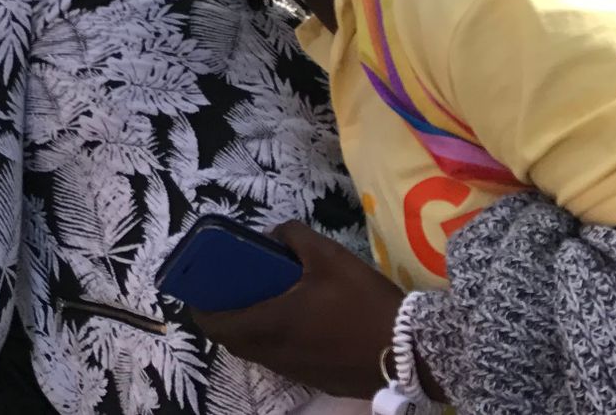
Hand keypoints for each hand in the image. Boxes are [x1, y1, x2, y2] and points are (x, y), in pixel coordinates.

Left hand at [189, 222, 406, 398]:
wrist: (414, 352)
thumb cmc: (364, 303)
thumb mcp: (329, 257)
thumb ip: (295, 237)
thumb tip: (275, 234)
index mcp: (271, 325)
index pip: (216, 326)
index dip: (201, 309)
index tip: (202, 291)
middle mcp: (277, 354)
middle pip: (234, 342)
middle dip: (226, 317)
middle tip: (234, 291)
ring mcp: (298, 373)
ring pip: (259, 354)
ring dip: (253, 331)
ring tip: (266, 302)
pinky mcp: (320, 381)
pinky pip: (285, 363)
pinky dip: (279, 344)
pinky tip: (300, 323)